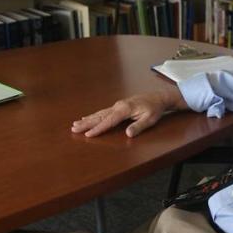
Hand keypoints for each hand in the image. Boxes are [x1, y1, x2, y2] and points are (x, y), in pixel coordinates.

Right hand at [71, 87, 186, 137]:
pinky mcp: (118, 106)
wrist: (158, 97)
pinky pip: (103, 112)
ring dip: (87, 119)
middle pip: (100, 116)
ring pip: (99, 113)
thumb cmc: (155, 109)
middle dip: (86, 123)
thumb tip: (128, 134)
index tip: (88, 134)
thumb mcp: (150, 119)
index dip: (98, 129)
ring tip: (75, 124)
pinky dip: (93, 116)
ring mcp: (117, 105)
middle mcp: (118, 106)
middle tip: (74, 129)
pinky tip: (87, 118)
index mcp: (125, 109)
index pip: (109, 121)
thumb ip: (139, 127)